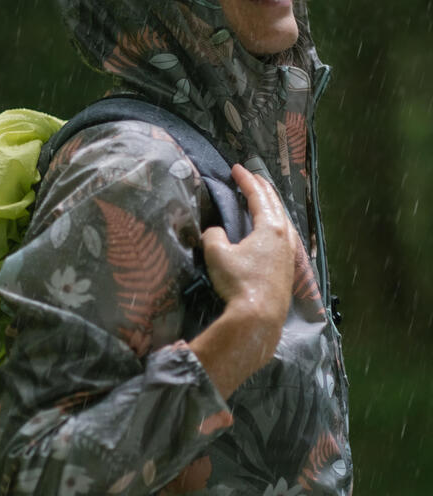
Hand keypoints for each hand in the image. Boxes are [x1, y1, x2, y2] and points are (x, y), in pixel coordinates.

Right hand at [201, 164, 296, 328]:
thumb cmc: (239, 282)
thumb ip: (214, 236)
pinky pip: (285, 236)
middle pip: (275, 205)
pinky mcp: (288, 269)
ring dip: (272, 206)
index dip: (246, 180)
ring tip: (264, 200)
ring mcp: (289, 253)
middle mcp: (284, 236)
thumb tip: (216, 233)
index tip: (236, 168)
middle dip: (262, 188)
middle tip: (251, 177)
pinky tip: (274, 232)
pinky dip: (277, 225)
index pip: (258, 196)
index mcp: (269, 227)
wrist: (259, 317)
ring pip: (283, 220)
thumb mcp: (217, 254)